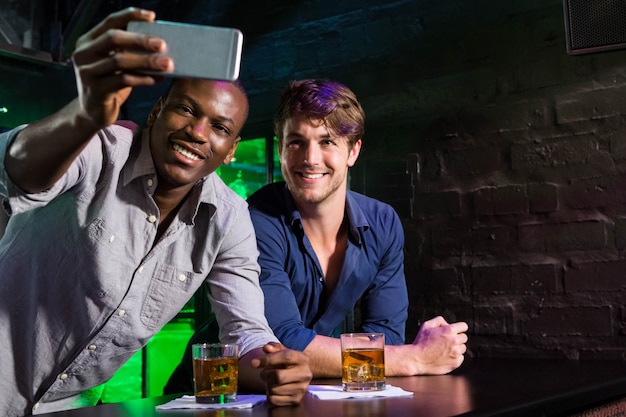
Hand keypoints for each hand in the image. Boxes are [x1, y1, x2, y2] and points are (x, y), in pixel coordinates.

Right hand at [71, 7, 173, 129]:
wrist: (93, 112)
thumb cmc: (110, 83)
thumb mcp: (116, 64)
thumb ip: (129, 51)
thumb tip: (161, 43)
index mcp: (88, 41)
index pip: (110, 21)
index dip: (130, 15)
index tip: (152, 16)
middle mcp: (83, 53)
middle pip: (113, 38)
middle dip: (140, 40)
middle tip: (163, 44)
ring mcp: (87, 72)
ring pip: (119, 61)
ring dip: (146, 61)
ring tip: (167, 64)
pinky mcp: (96, 90)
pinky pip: (123, 81)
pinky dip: (142, 79)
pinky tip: (156, 78)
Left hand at [251, 342, 311, 405]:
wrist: (300, 376)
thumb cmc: (288, 363)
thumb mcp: (283, 352)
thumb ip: (274, 348)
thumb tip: (266, 348)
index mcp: (302, 359)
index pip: (286, 357)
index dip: (268, 359)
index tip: (254, 362)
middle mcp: (305, 374)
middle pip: (278, 376)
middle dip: (265, 374)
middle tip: (263, 373)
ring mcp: (301, 389)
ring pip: (274, 389)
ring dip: (268, 385)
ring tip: (272, 381)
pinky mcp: (296, 400)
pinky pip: (274, 400)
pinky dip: (270, 395)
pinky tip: (275, 389)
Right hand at [411, 316, 467, 374]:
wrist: (417, 359)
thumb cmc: (420, 341)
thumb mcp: (427, 325)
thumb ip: (439, 320)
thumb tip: (448, 324)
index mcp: (449, 330)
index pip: (464, 326)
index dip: (459, 328)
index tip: (455, 331)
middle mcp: (454, 341)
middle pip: (464, 337)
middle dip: (457, 338)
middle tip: (447, 341)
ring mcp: (456, 353)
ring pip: (463, 348)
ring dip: (456, 348)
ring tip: (445, 349)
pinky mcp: (455, 363)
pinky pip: (460, 358)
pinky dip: (455, 357)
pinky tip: (445, 356)